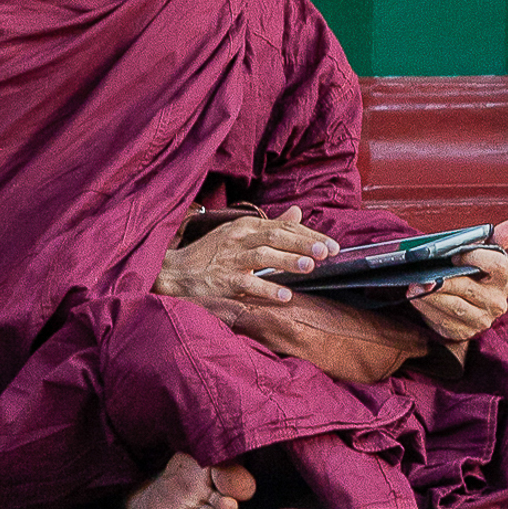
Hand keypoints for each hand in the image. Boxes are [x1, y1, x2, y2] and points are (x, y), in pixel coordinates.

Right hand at [155, 206, 334, 304]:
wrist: (174, 272)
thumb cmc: (211, 253)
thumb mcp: (240, 233)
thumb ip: (271, 225)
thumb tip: (298, 212)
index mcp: (247, 226)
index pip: (284, 227)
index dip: (310, 235)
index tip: (333, 246)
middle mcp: (239, 238)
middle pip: (277, 237)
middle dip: (304, 244)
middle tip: (328, 252)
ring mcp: (229, 259)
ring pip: (263, 256)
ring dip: (287, 261)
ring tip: (310, 266)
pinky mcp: (221, 281)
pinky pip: (246, 284)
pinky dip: (266, 289)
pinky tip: (284, 295)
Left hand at [407, 218, 507, 342]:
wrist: (468, 302)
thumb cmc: (475, 272)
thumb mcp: (486, 253)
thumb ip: (498, 237)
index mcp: (506, 279)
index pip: (497, 265)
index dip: (475, 257)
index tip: (455, 255)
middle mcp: (497, 302)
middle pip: (469, 288)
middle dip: (445, 281)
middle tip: (424, 276)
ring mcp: (481, 320)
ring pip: (455, 307)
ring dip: (432, 297)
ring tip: (415, 287)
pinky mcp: (463, 331)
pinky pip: (443, 322)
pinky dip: (428, 310)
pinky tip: (417, 299)